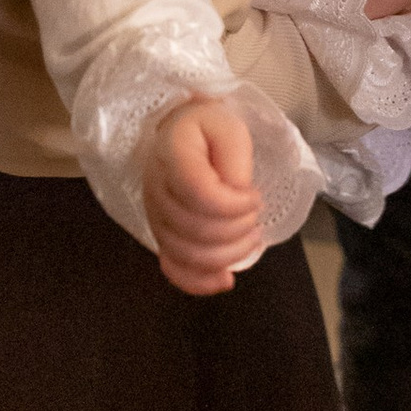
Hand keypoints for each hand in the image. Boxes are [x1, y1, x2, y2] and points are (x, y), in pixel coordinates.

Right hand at [146, 98, 263, 294]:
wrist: (181, 135)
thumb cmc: (209, 130)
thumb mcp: (230, 129)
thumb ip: (236, 160)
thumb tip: (238, 196)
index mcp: (171, 153)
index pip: (200, 194)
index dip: (235, 205)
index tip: (255, 196)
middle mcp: (156, 187)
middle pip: (196, 229)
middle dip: (238, 228)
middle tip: (255, 214)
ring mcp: (154, 215)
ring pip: (187, 254)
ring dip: (228, 255)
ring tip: (250, 238)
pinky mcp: (160, 234)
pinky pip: (173, 269)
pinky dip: (200, 281)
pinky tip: (225, 279)